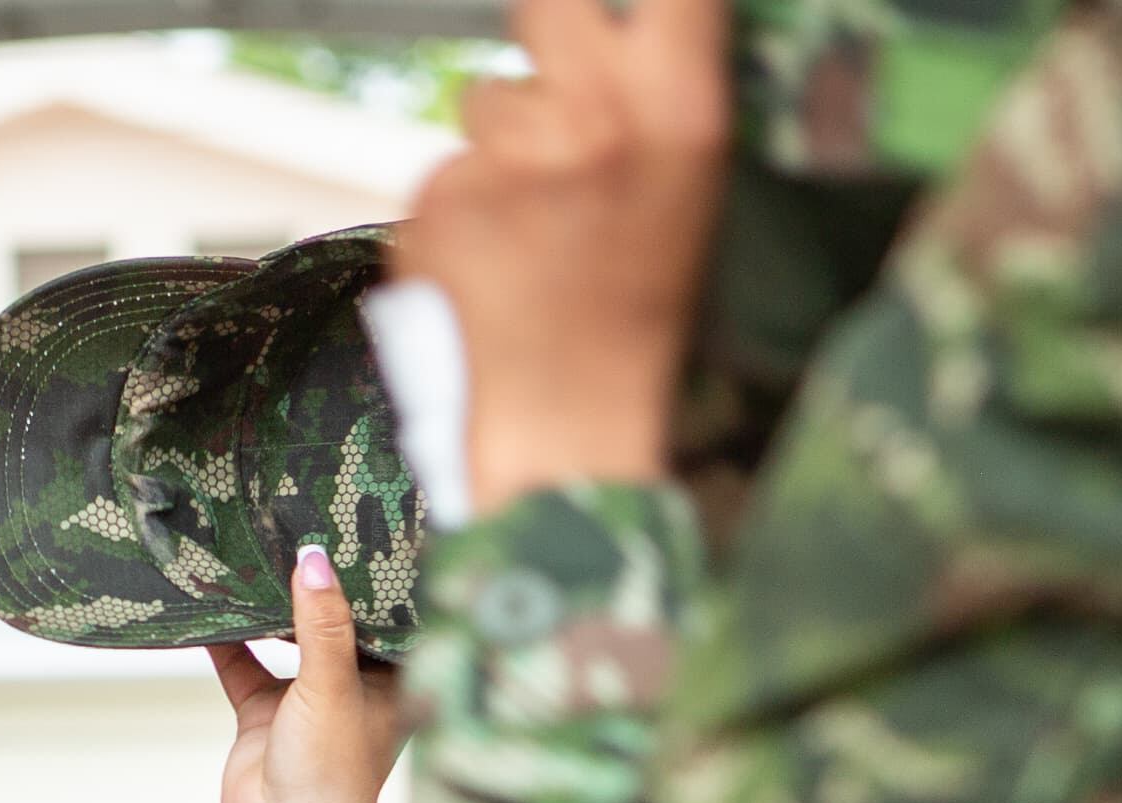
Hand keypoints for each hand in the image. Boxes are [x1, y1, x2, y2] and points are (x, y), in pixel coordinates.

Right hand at [208, 545, 404, 802]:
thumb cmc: (330, 774)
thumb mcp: (332, 685)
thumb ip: (321, 623)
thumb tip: (313, 559)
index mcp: (394, 681)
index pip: (391, 615)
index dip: (379, 576)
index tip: (364, 526)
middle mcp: (355, 685)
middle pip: (336, 621)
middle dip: (318, 584)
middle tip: (302, 524)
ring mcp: (307, 698)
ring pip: (287, 639)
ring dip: (270, 607)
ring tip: (258, 553)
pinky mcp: (265, 712)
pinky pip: (244, 664)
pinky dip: (227, 640)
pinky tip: (211, 605)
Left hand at [391, 0, 729, 517]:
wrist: (563, 440)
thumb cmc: (634, 331)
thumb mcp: (684, 208)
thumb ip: (655, 109)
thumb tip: (620, 36)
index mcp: (680, 118)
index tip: (623, 12)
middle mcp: (595, 121)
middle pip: (545, 6)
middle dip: (546, 37)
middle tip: (559, 105)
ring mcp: (508, 159)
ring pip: (484, 99)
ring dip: (499, 147)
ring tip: (527, 232)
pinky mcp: (436, 201)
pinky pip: (443, 174)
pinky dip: (455, 214)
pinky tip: (486, 271)